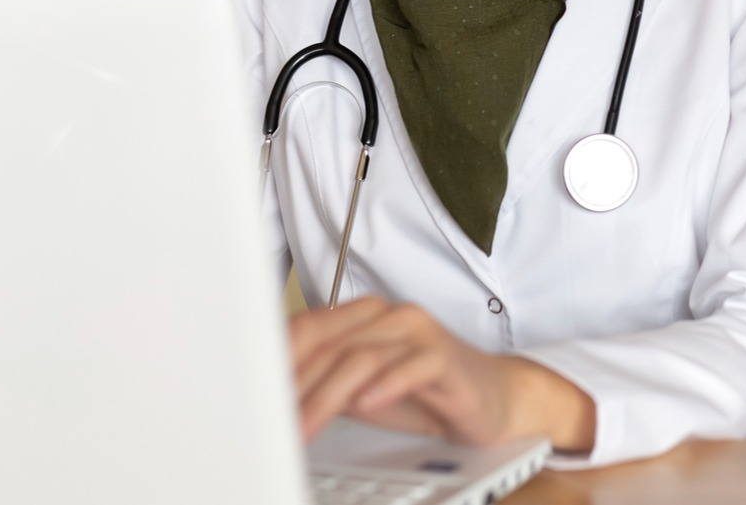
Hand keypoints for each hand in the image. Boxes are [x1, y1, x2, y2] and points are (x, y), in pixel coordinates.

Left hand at [288, 297, 595, 452]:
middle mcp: (387, 317)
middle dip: (291, 387)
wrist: (494, 400)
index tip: (250, 399)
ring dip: (325, 397)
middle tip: (268, 421)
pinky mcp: (444, 357)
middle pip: (325, 344)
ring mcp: (417, 333)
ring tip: (304, 427)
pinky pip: (410, 365)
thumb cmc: (425, 393)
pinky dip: (384, 385)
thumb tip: (268, 399)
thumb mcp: (361, 391)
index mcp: (361, 318)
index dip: (274, 365)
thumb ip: (321, 384)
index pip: (305, 330)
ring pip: (359, 357)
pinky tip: (365, 404)